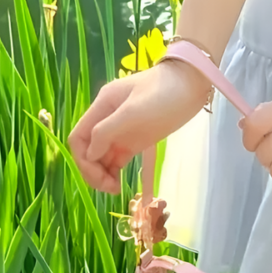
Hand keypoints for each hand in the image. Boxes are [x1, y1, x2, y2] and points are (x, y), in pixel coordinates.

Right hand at [68, 58, 211, 193]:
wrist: (193, 83)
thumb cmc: (163, 93)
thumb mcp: (133, 111)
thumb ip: (107, 131)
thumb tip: (89, 154)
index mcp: (102, 106)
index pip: (79, 137)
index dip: (83, 159)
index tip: (100, 175)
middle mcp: (108, 119)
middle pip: (88, 149)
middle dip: (92, 170)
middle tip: (110, 188)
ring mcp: (122, 129)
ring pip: (101, 157)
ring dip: (102, 174)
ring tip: (115, 189)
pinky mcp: (136, 138)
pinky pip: (116, 159)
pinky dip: (113, 172)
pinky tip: (119, 184)